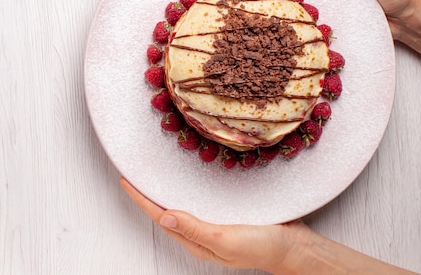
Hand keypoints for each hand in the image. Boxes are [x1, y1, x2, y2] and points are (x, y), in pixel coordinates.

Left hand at [119, 177, 302, 272]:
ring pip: (182, 204)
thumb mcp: (225, 240)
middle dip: (148, 194)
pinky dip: (188, 188)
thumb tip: (164, 216)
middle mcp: (200, 232)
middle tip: (134, 172)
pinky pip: (200, 200)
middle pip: (167, 211)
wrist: (295, 247)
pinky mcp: (226, 214)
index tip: (125, 180)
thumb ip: (194, 228)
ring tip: (152, 173)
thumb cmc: (262, 246)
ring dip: (166, 190)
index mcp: (196, 241)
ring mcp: (213, 223)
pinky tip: (187, 178)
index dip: (141, 199)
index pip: (161, 217)